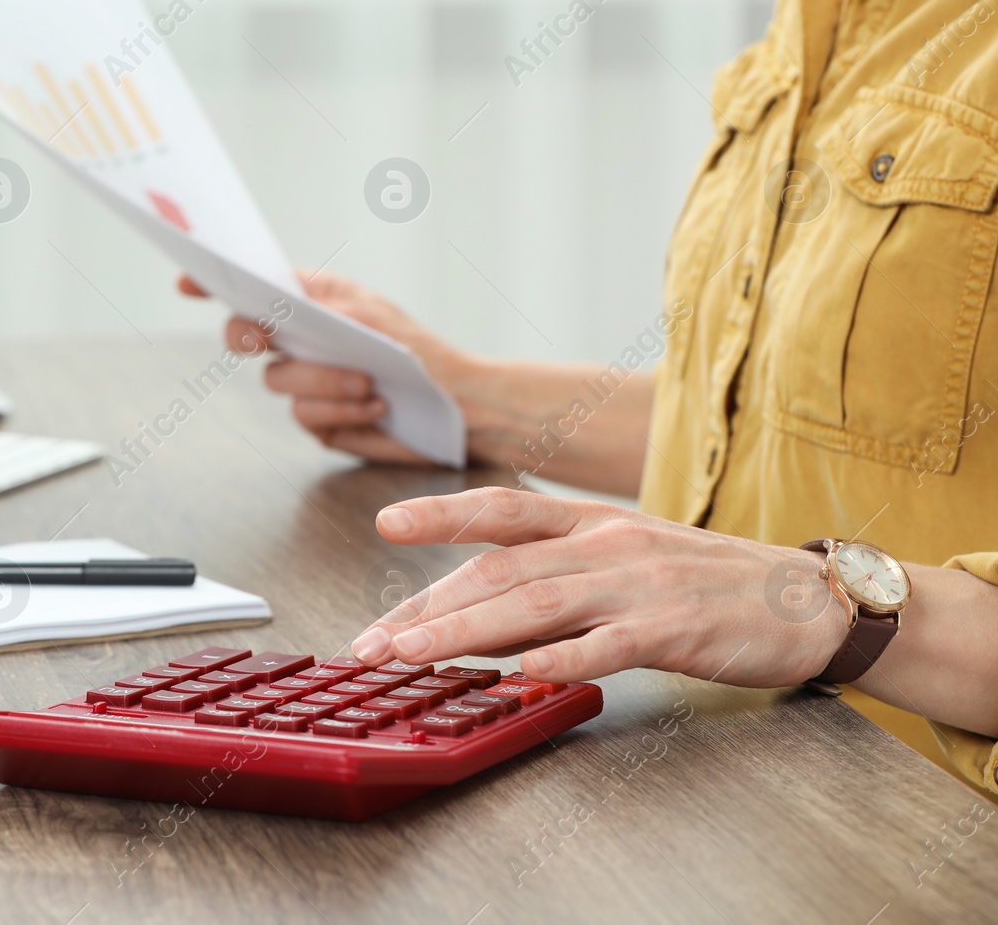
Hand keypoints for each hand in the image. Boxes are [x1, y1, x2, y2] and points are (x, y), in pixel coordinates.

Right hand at [177, 271, 463, 463]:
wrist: (456, 404)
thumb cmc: (417, 349)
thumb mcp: (366, 313)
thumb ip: (315, 305)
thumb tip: (272, 300)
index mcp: (309, 303)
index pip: (252, 289)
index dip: (213, 285)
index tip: (187, 284)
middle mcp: (300, 341)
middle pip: (243, 336)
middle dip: (248, 336)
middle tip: (262, 338)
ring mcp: (306, 383)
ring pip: (279, 382)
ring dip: (324, 382)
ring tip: (367, 384)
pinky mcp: (320, 422)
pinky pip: (307, 416)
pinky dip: (342, 411)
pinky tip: (375, 407)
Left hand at [349, 487, 847, 687]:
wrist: (808, 601)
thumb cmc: (707, 583)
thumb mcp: (626, 560)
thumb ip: (556, 577)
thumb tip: (477, 611)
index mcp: (593, 524)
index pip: (502, 511)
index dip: (441, 513)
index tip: (385, 521)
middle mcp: (607, 544)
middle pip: (500, 570)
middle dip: (427, 605)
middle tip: (373, 641)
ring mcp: (640, 585)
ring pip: (536, 604)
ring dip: (464, 632)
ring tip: (411, 655)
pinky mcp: (676, 629)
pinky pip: (609, 644)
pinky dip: (562, 657)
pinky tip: (521, 671)